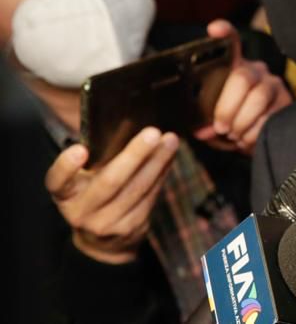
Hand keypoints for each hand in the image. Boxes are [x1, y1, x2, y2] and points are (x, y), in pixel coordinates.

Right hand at [45, 127, 178, 263]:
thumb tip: (127, 123)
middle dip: (134, 155)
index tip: (80, 149)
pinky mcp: (130, 228)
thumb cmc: (92, 195)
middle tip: (152, 133)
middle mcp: (81, 211)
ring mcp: (106, 223)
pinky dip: (162, 173)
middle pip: (109, 182)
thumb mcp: (82, 181)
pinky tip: (169, 157)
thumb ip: (95, 159)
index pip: (58, 181)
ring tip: (170, 140)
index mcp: (65, 194)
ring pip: (136, 189)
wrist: (100, 240)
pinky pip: (150, 197)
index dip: (66, 166)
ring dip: (157, 162)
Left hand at [193, 19, 291, 153]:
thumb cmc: (232, 124)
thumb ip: (205, 122)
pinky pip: (270, 117)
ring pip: (258, 99)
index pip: (232, 43)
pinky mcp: (287, 102)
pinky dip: (254, 134)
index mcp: (234, 69)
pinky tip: (248, 138)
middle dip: (227, 108)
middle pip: (242, 78)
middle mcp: (257, 71)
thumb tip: (203, 131)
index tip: (214, 29)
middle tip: (221, 127)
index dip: (225, 32)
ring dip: (242, 123)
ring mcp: (274, 85)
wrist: (259, 139)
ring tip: (235, 135)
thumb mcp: (214, 120)